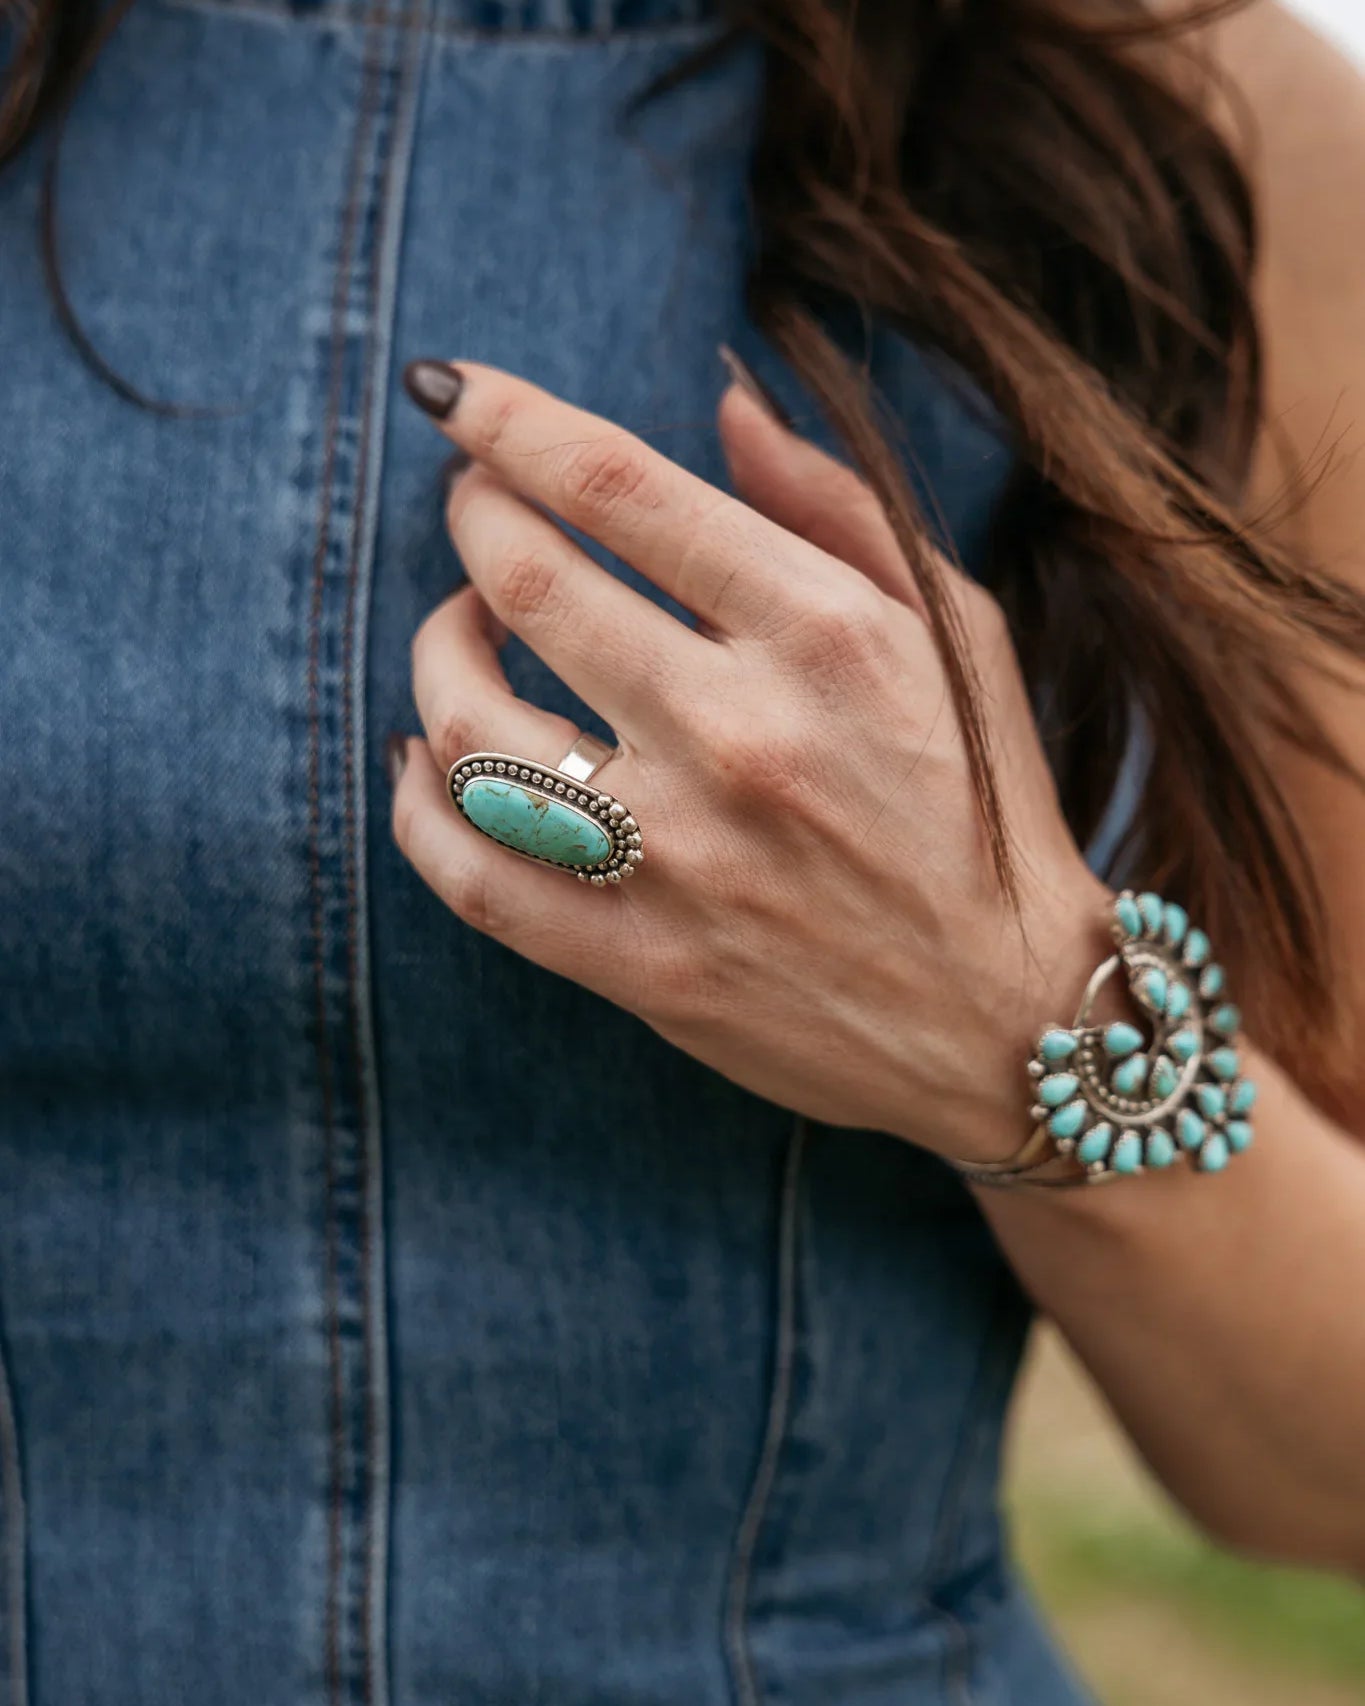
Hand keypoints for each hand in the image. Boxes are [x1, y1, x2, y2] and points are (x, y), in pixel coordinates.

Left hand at [390, 361, 1111, 1161]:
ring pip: (469, 726)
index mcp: (822, 637)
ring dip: (434, 649)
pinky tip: (422, 761)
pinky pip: (469, 876)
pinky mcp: (639, 964)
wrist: (1008, 1016)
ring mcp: (679, 863)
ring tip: (461, 629)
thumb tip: (722, 401)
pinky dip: (414, 806)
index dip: (510, 421)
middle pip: (526, 584)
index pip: (619, 487)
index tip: (453, 394)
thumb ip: (834, 506)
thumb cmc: (980, 807)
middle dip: (474, 517)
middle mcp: (739, 738)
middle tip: (479, 510)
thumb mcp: (954, 632)